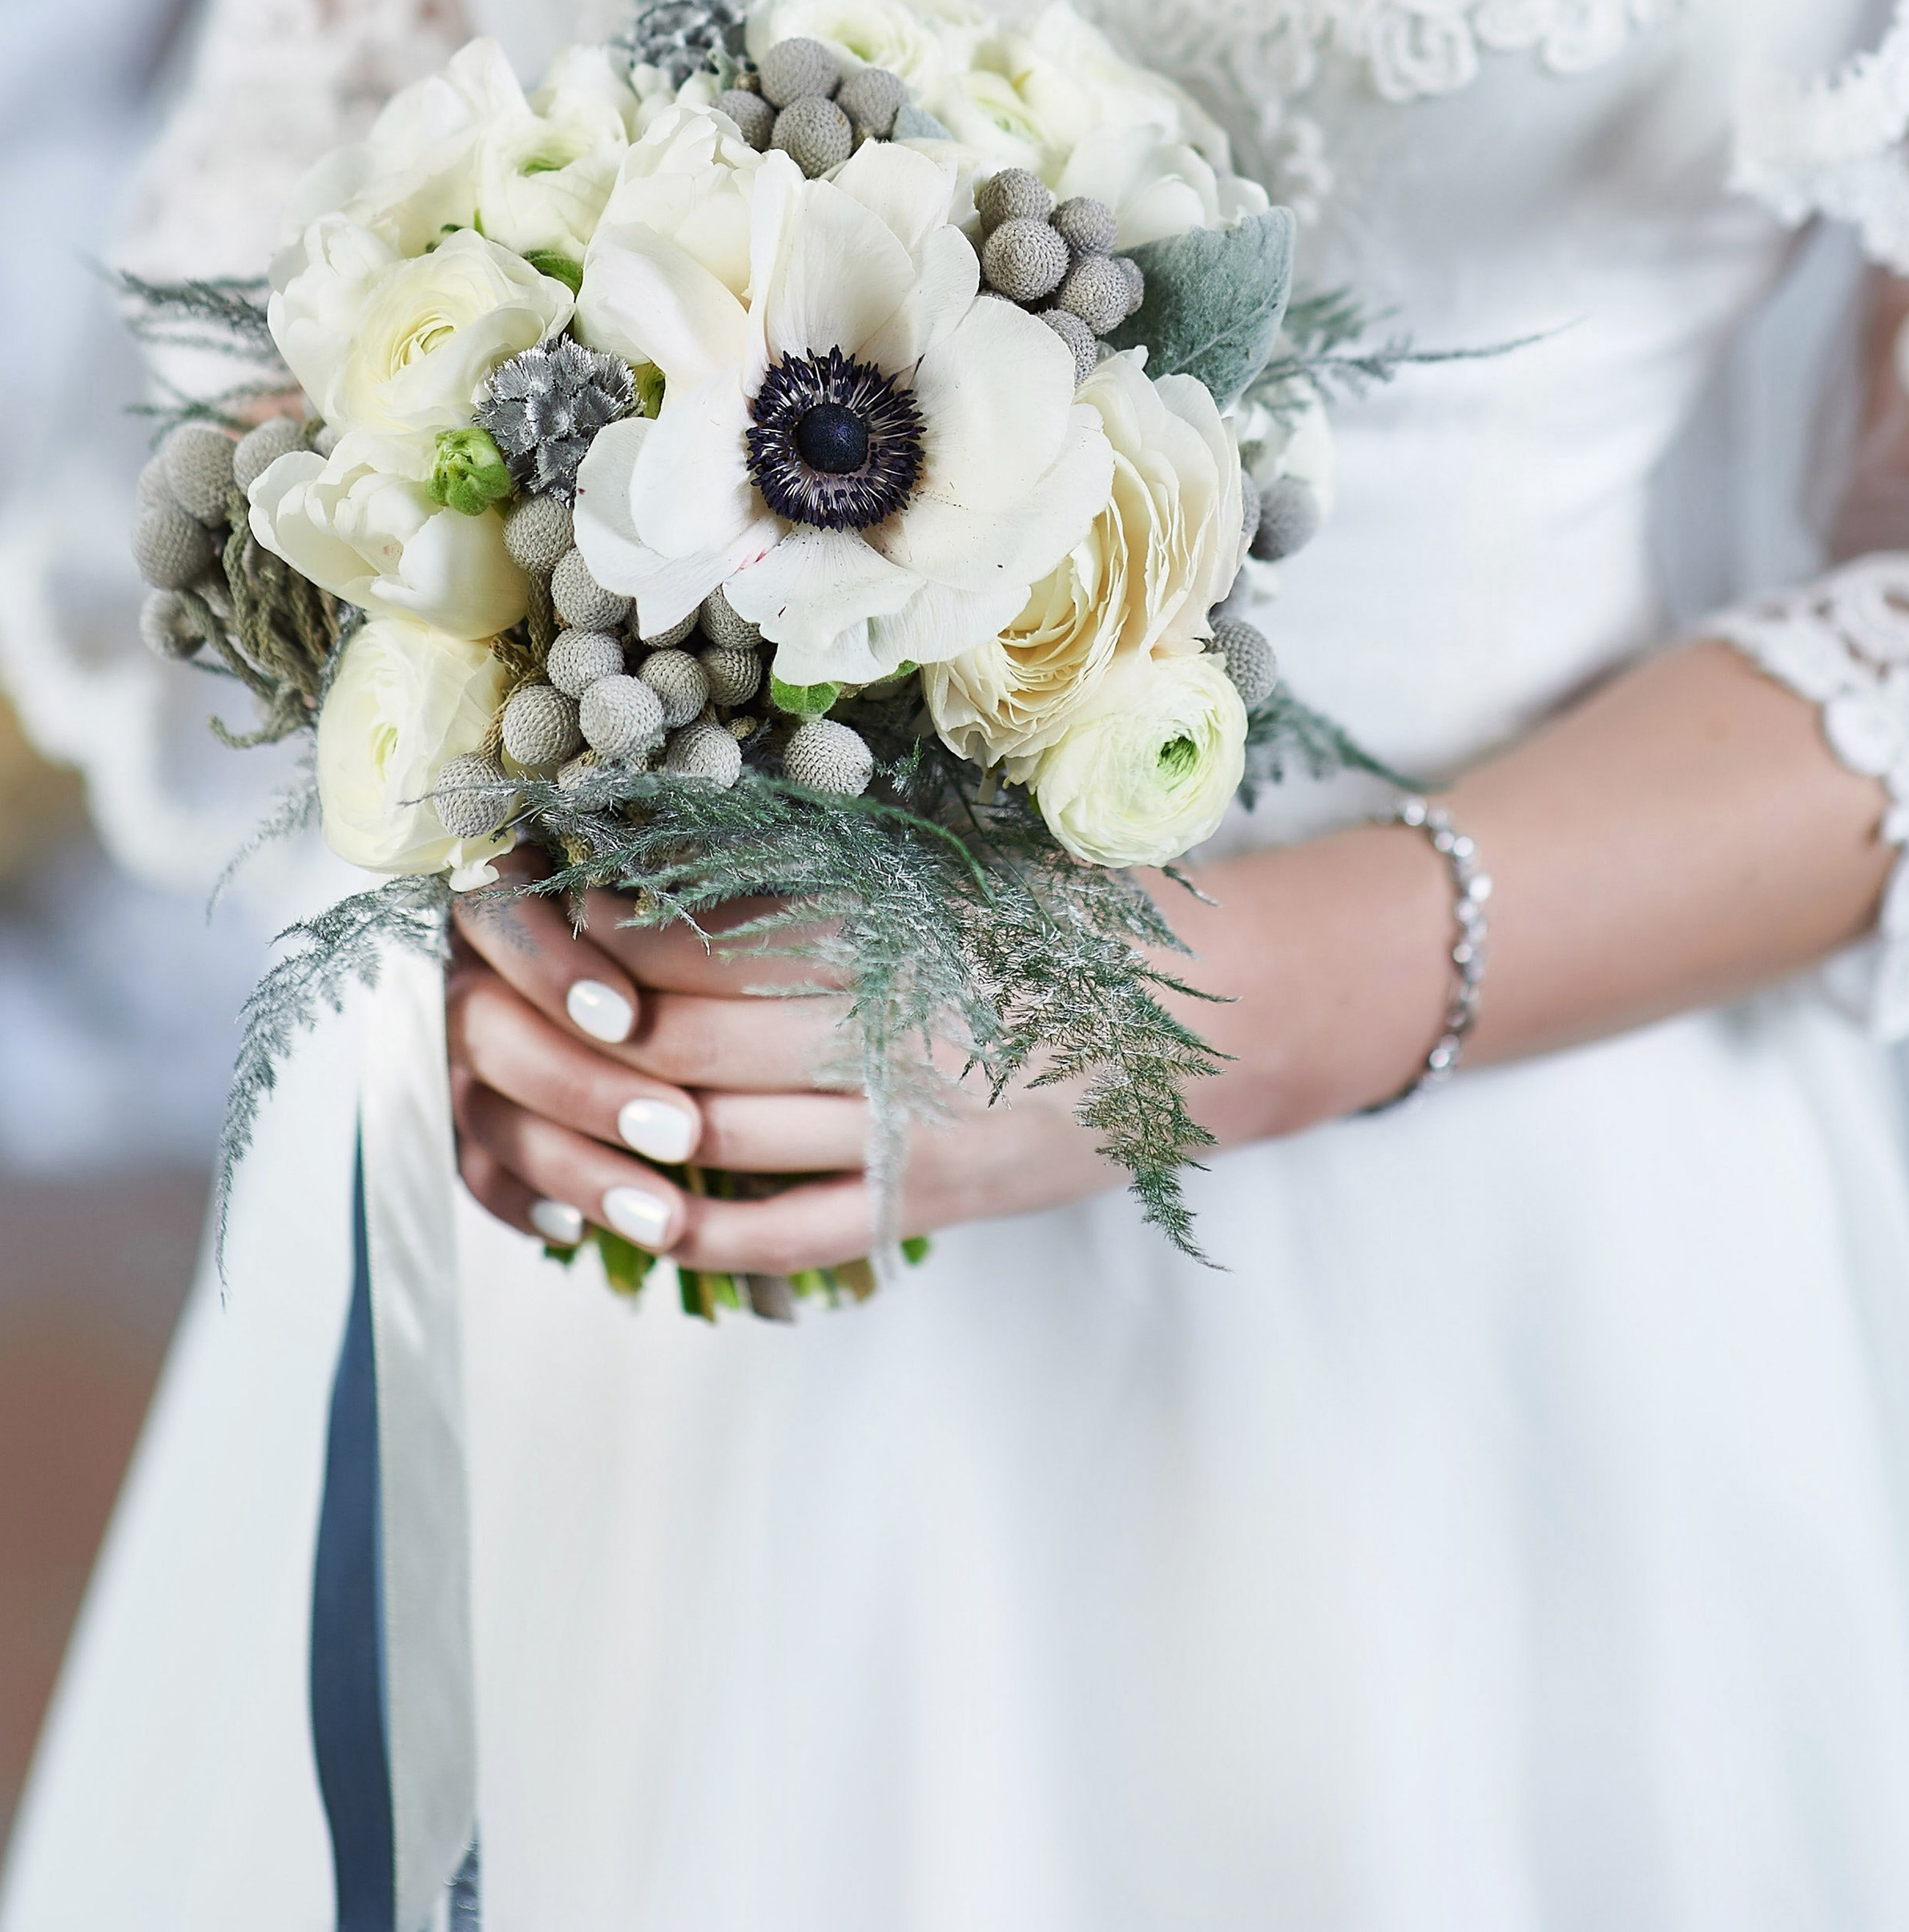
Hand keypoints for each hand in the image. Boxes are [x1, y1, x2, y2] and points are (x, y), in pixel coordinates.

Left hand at [446, 828, 1453, 1275]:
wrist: (1218, 1018)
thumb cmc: (1078, 920)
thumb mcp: (961, 873)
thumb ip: (838, 884)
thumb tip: (689, 859)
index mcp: (895, 933)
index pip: (706, 938)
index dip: (605, 931)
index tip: (543, 907)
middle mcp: (889, 1031)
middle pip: (686, 1039)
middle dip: (582, 1023)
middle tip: (506, 997)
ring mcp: (909, 1128)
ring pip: (720, 1138)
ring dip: (617, 1121)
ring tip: (542, 1095)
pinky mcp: (932, 1197)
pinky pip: (792, 1231)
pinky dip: (700, 1227)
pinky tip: (633, 1208)